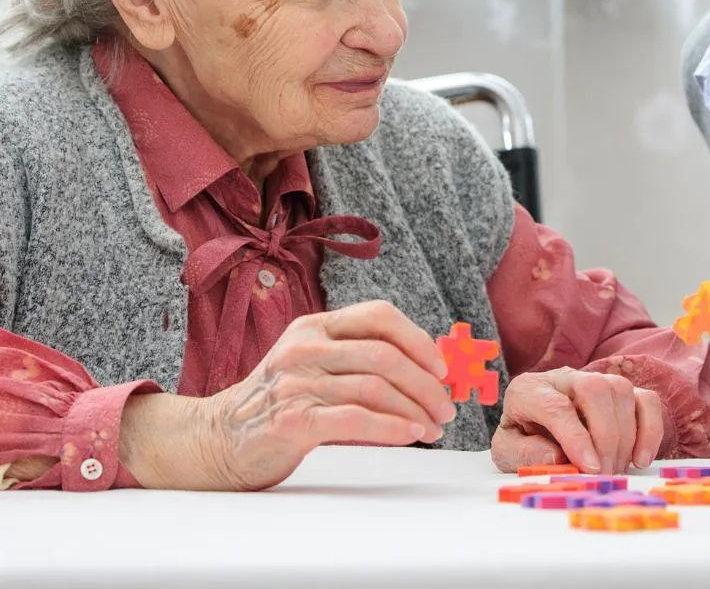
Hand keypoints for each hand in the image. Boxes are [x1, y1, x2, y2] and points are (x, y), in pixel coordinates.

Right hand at [123, 300, 456, 490]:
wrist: (218, 439)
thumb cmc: (279, 402)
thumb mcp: (314, 364)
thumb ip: (357, 358)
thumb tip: (426, 368)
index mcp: (315, 326)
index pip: (379, 315)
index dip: (418, 339)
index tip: (441, 367)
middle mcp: (306, 347)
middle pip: (385, 355)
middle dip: (426, 383)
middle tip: (446, 406)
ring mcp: (297, 382)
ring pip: (375, 387)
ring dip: (415, 409)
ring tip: (433, 427)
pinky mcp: (293, 419)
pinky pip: (355, 418)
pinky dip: (391, 426)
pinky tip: (410, 433)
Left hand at [490, 367, 662, 474]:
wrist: (533, 430)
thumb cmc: (522, 441)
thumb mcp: (507, 453)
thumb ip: (523, 454)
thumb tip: (556, 456)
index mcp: (529, 390)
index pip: (556, 405)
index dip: (575, 437)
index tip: (589, 468)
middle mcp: (562, 378)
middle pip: (594, 388)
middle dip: (604, 435)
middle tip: (603, 474)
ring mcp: (593, 381)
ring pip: (620, 390)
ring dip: (625, 436)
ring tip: (614, 470)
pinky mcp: (619, 393)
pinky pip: (645, 399)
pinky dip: (650, 429)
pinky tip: (640, 459)